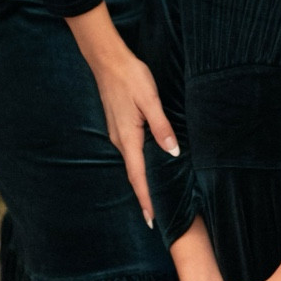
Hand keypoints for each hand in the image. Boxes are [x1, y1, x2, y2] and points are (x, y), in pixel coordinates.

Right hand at [88, 45, 179, 226]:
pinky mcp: (118, 126)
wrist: (108, 60)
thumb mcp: (150, 100)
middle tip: (155, 218)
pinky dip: (138, 166)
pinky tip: (145, 167)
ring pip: (131, 164)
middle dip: (144, 197)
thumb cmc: (131, 78)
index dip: (145, 199)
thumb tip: (172, 152)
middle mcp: (120, 140)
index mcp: (128, 137)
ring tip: (153, 199)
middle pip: (134, 175)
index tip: (151, 220)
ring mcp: (117, 134)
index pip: (138, 176)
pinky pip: (129, 152)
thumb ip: (161, 127)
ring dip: (141, 182)